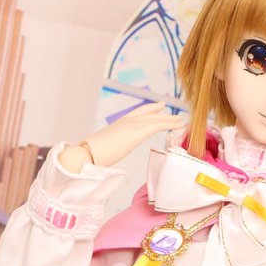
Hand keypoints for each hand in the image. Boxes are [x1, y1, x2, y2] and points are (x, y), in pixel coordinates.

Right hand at [60, 102, 177, 172]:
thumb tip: (107, 157)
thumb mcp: (104, 150)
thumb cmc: (90, 156)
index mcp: (118, 125)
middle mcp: (126, 121)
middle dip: (161, 113)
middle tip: (173, 114)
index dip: (150, 110)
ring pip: (155, 119)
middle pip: (148, 113)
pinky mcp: (135, 133)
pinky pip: (156, 125)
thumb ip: (110, 149)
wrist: (85, 154)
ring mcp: (131, 125)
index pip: (137, 114)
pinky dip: (168, 124)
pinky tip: (176, 125)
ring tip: (180, 121)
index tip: (159, 108)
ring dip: (169, 120)